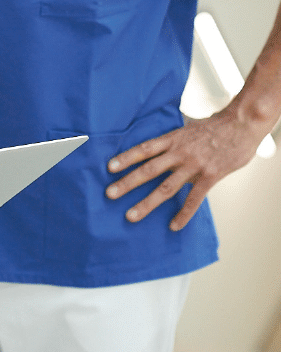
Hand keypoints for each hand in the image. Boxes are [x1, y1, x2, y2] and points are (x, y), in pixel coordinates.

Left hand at [105, 108, 260, 230]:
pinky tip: (174, 226)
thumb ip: (175, 139)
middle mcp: (180, 152)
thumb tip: (161, 145)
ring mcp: (194, 165)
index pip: (144, 149)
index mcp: (173, 138)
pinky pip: (194, 199)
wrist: (241, 125)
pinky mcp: (209, 176)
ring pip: (166, 187)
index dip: (126, 157)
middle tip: (110, 193)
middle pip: (149, 169)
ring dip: (147, 203)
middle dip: (128, 182)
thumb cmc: (215, 126)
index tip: (109, 167)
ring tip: (131, 215)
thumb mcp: (189, 127)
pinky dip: (183, 214)